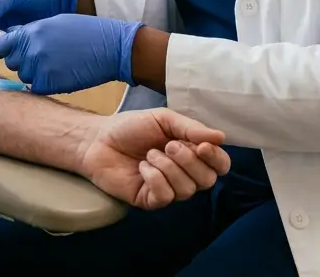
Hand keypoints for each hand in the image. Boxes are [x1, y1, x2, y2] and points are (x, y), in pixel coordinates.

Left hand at [0, 13, 142, 94]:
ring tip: (57, 64)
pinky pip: (37, 87)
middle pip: (11, 62)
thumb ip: (30, 31)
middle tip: (43, 58)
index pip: (1, 44)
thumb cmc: (85, 32)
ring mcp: (39, 67)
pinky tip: (61, 74)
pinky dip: (46, 84)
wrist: (112, 47)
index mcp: (30, 32)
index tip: (10, 51)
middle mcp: (31, 49)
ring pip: (24, 75)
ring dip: (35, 73)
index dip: (4, 49)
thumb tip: (10, 37)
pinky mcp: (49, 84)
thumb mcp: (54, 22)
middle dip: (22, 61)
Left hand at [78, 108, 230, 209]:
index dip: (217, 158)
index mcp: (191, 153)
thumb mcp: (163, 119)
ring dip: (168, 168)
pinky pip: (166, 196)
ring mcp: (168, 188)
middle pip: (207, 180)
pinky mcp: (151, 200)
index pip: (220, 164)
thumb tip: (221, 137)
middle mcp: (184, 174)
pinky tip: (142, 168)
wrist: (98, 139)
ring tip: (149, 154)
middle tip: (168, 146)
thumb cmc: (130, 127)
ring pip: (187, 190)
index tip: (202, 146)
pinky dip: (154, 178)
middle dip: (189, 161)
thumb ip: (191, 127)